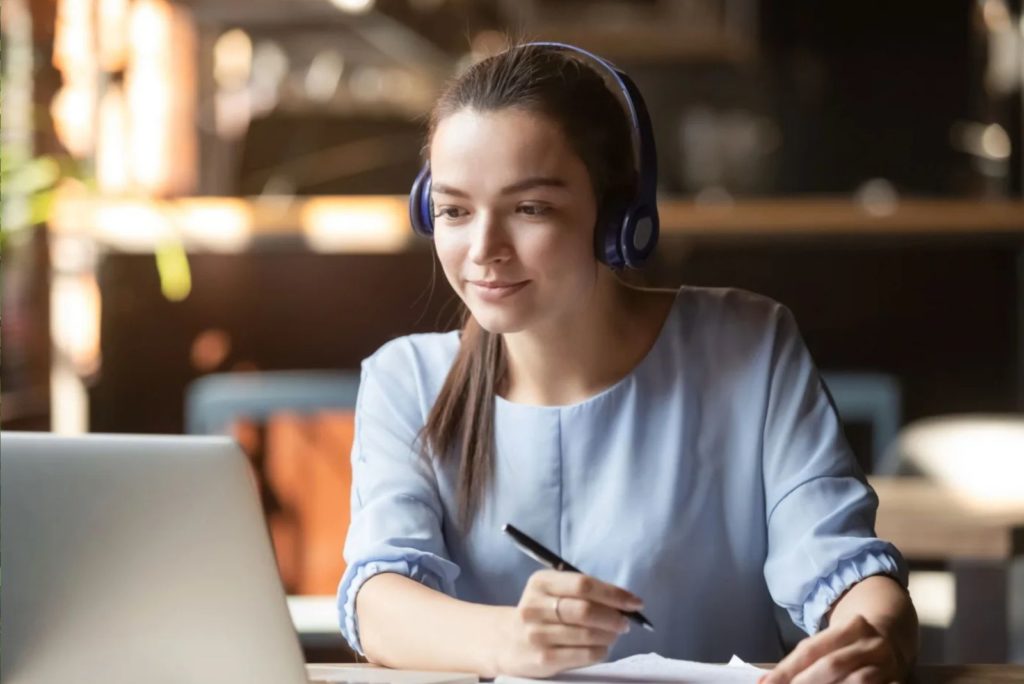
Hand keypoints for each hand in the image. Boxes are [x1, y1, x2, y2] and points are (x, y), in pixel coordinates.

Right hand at [492, 569, 641, 677]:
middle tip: (625, 622)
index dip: (613, 593)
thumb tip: (624, 601)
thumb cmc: (541, 611)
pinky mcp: (543, 659)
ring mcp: (537, 634)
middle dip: (614, 617)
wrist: (505, 641)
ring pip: (588, 634)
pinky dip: (601, 651)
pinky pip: (584, 655)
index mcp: (540, 582)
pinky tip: (602, 647)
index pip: (583, 584)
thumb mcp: (552, 591)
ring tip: (614, 634)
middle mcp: (535, 606)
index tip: (634, 602)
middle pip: (586, 610)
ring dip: (610, 635)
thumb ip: (582, 591)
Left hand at [762, 615, 907, 683]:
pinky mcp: (898, 681)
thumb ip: (800, 661)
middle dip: (805, 682)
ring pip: (857, 681)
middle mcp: (872, 644)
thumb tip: (766, 681)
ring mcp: (888, 666)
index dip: (787, 669)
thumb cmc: (849, 645)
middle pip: (832, 665)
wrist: (894, 641)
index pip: (812, 649)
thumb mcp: (829, 642)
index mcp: (852, 627)